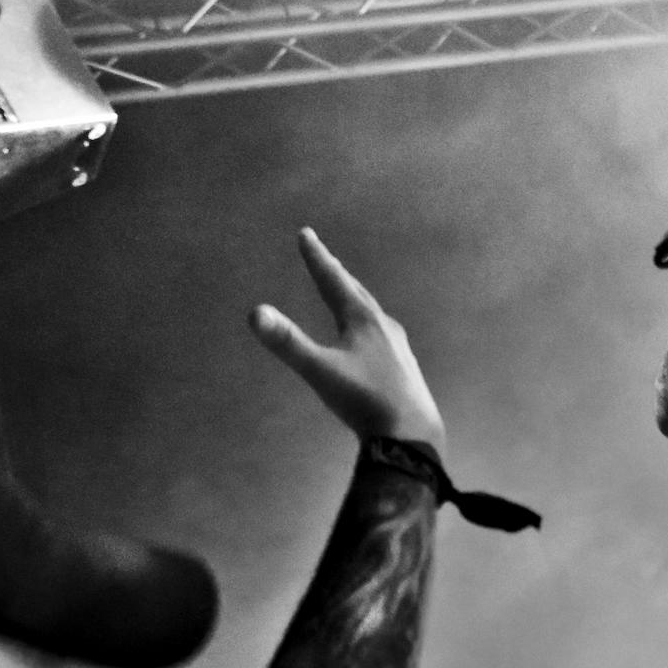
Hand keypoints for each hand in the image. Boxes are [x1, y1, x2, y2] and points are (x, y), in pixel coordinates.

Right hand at [251, 228, 445, 451]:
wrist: (413, 433)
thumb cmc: (364, 400)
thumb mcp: (320, 371)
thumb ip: (288, 342)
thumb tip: (254, 312)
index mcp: (362, 320)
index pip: (333, 280)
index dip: (317, 257)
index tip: (306, 234)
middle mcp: (383, 326)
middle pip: (355, 292)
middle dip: (336, 273)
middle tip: (324, 255)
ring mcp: (398, 346)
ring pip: (372, 313)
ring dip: (355, 298)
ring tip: (346, 292)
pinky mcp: (404, 366)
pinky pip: (382, 334)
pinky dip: (368, 323)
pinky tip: (371, 338)